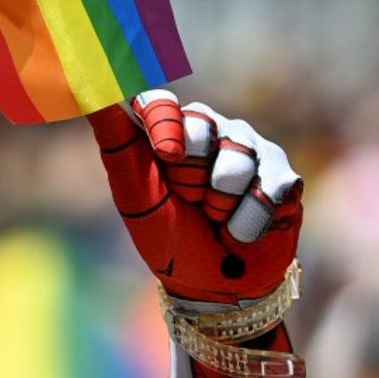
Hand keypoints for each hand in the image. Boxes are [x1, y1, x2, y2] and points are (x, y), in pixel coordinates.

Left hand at [89, 91, 303, 304]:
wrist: (213, 288)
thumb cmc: (168, 238)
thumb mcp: (134, 192)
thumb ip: (116, 137)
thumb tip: (95, 88)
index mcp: (171, 130)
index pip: (163, 102)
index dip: (167, 128)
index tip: (168, 157)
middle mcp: (213, 131)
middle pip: (202, 126)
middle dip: (191, 177)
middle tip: (191, 202)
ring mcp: (251, 150)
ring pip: (237, 160)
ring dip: (220, 205)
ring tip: (217, 219)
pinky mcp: (283, 175)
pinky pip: (268, 187)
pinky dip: (249, 221)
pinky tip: (243, 230)